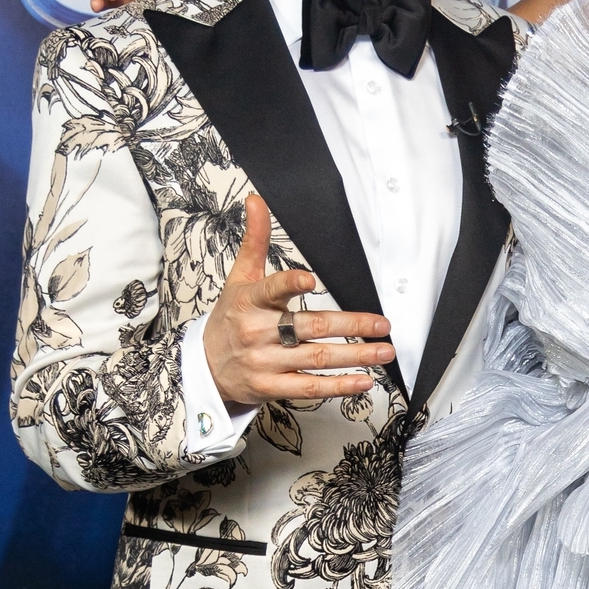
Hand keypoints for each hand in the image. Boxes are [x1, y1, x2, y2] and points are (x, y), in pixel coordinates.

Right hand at [202, 194, 394, 408]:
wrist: (205, 367)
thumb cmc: (230, 318)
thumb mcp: (238, 279)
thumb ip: (253, 241)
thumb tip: (256, 201)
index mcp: (249, 302)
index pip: (270, 290)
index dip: (290, 285)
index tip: (311, 281)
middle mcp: (258, 332)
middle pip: (310, 326)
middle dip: (350, 326)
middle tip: (382, 325)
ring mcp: (265, 362)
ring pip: (316, 358)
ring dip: (355, 356)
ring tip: (383, 352)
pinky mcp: (271, 388)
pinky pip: (309, 387)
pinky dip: (338, 386)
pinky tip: (363, 381)